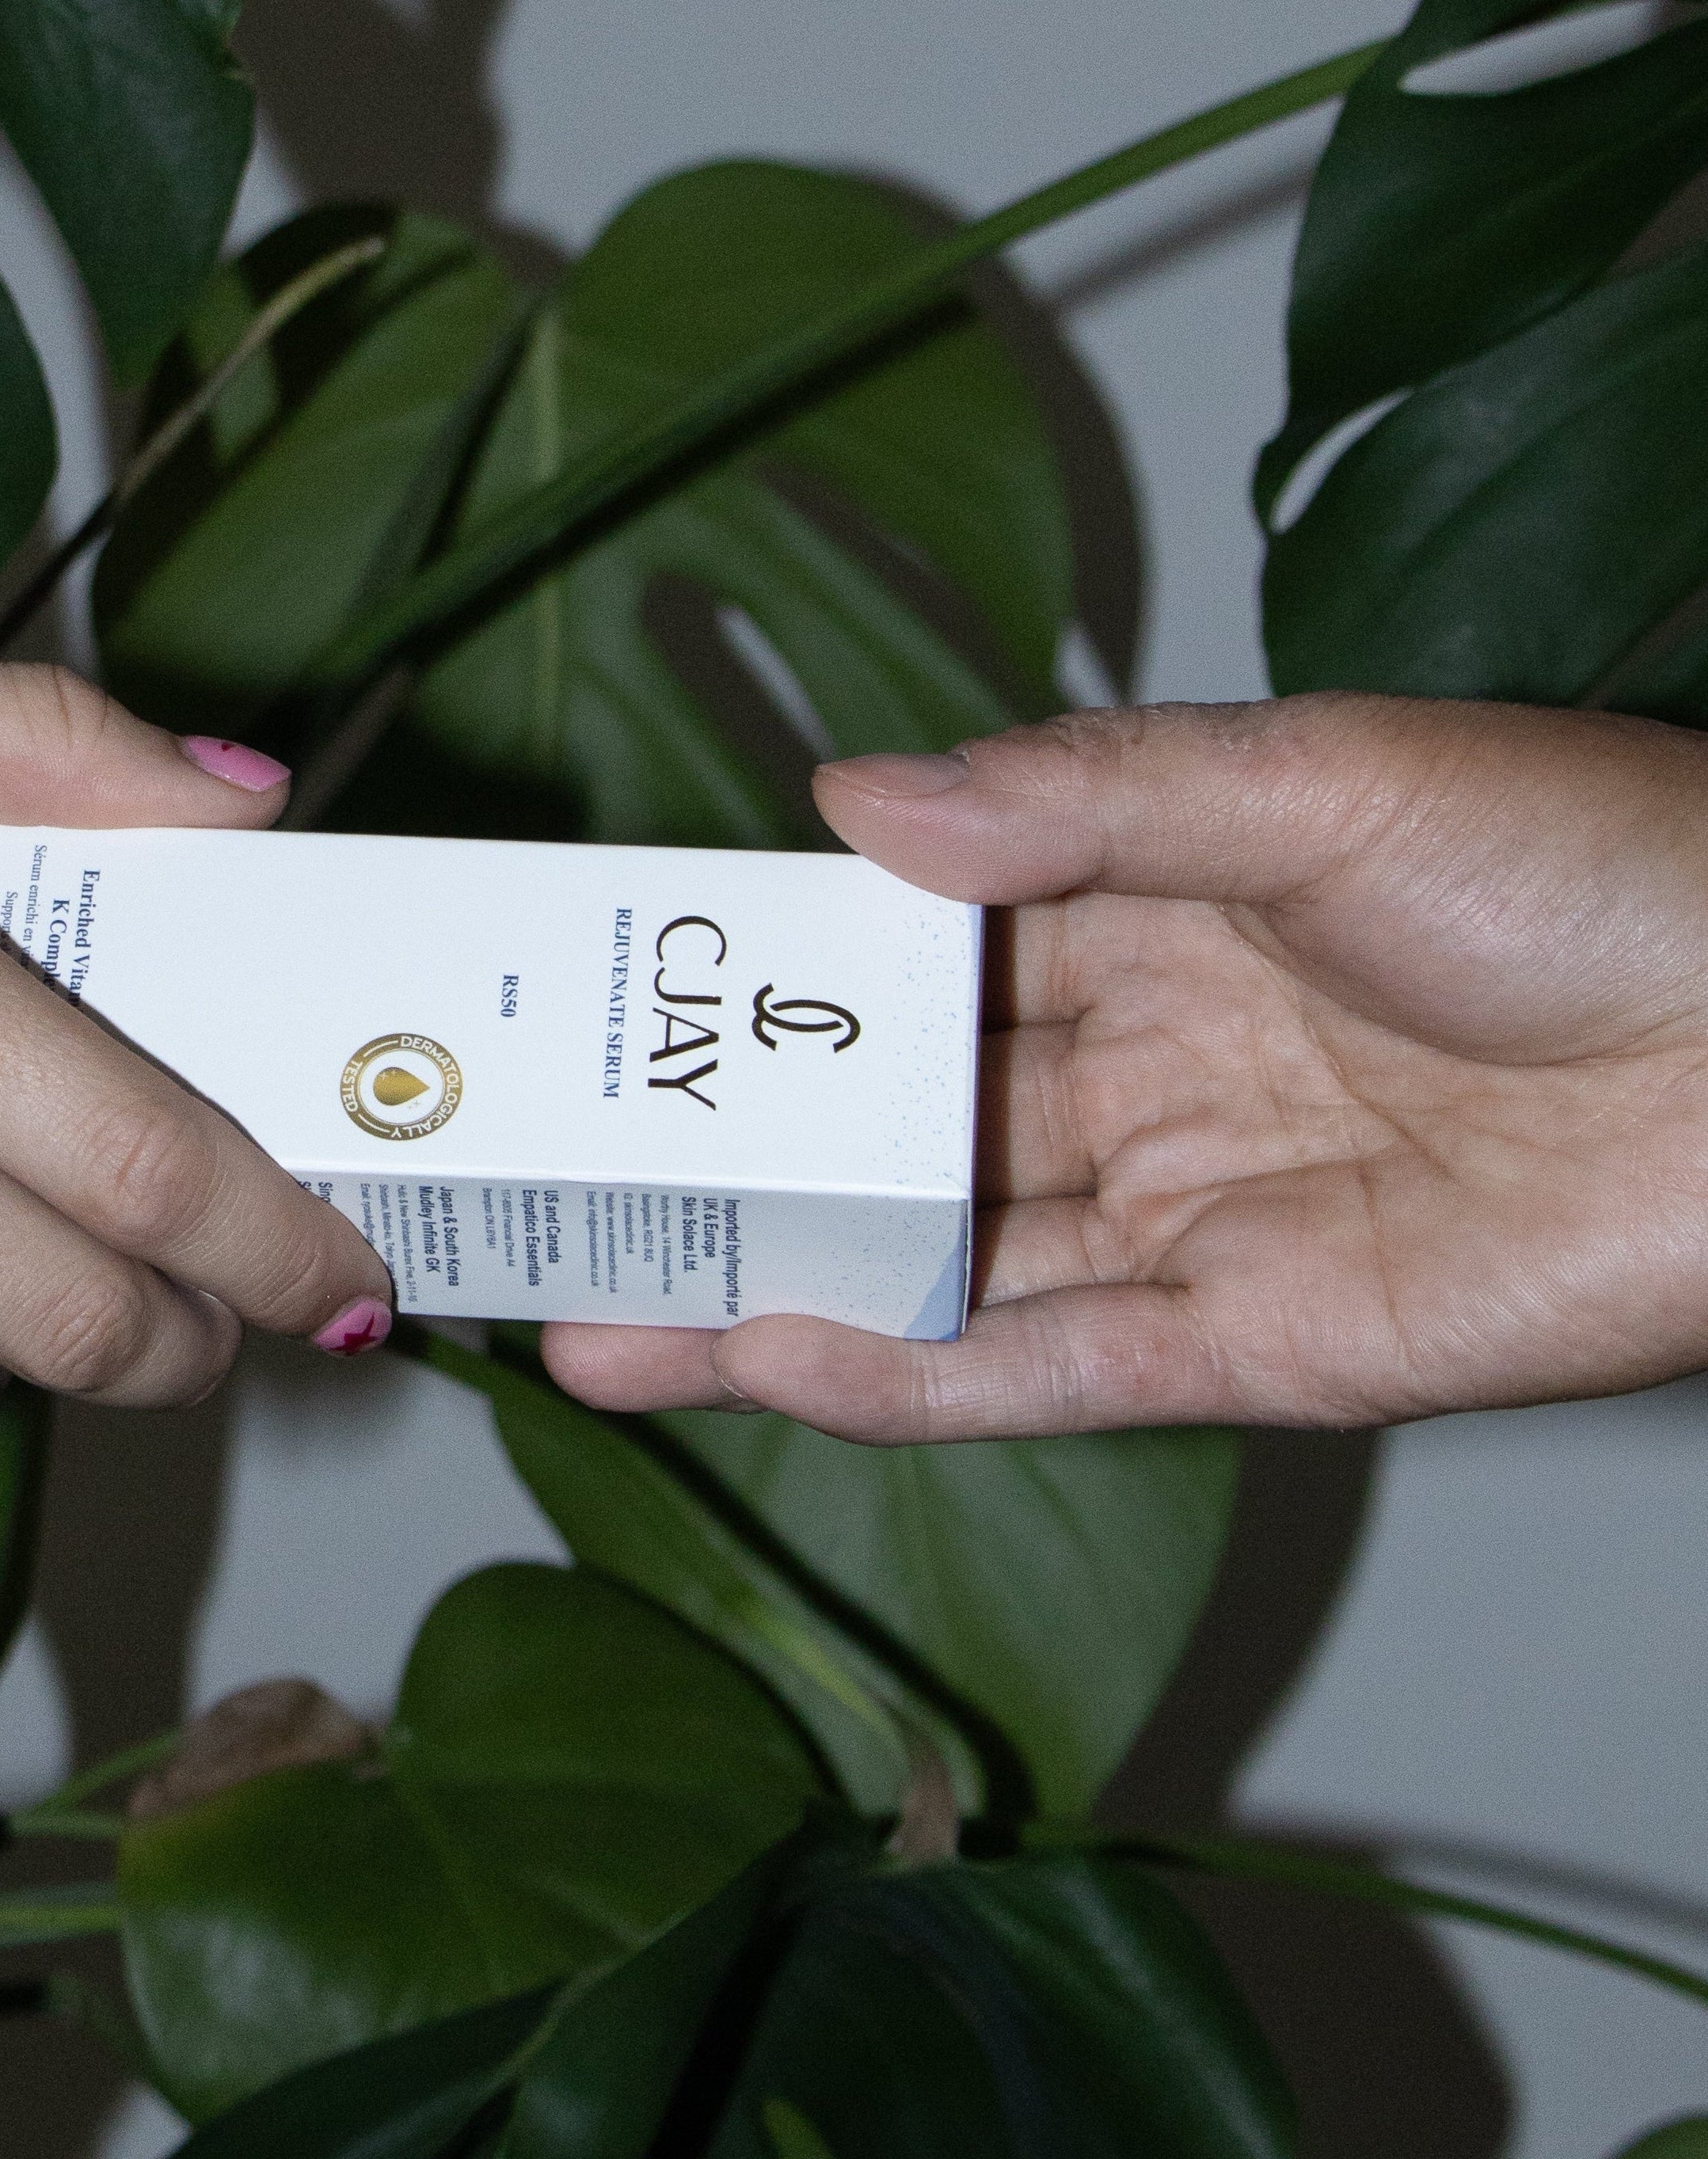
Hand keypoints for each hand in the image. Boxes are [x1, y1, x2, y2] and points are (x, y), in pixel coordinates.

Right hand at [541, 693, 1707, 1440]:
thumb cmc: (1605, 874)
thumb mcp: (1322, 782)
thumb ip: (1084, 800)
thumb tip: (851, 802)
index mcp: (1168, 898)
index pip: (916, 945)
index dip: (766, 975)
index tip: (612, 992)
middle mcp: (1164, 1059)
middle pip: (900, 1122)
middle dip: (731, 1160)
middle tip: (556, 1184)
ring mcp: (1204, 1209)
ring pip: (943, 1263)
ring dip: (771, 1293)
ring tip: (590, 1315)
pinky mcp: (1264, 1346)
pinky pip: (1052, 1368)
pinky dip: (908, 1376)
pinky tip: (762, 1363)